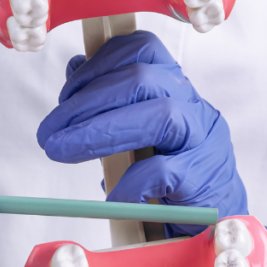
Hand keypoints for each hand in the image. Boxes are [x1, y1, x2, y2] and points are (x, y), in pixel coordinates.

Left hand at [37, 31, 246, 236]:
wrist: (218, 216)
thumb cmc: (173, 171)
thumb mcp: (137, 131)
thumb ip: (111, 101)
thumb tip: (76, 65)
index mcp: (174, 87)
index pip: (142, 50)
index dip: (99, 64)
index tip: (66, 95)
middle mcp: (193, 105)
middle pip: (143, 79)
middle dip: (87, 102)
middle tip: (49, 133)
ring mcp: (203, 140)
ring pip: (160, 116)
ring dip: (101, 132)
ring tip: (62, 152)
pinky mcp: (205, 177)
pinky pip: (164, 171)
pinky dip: (130, 183)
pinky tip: (111, 197)